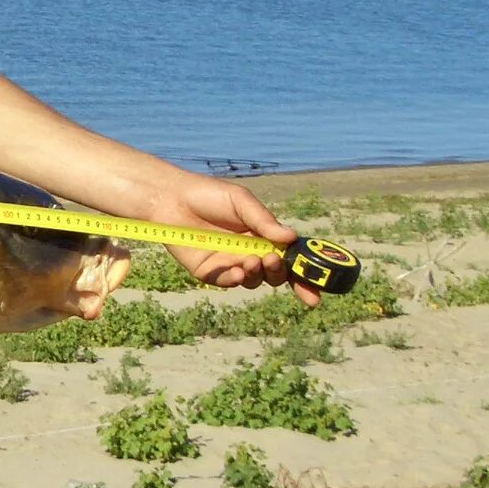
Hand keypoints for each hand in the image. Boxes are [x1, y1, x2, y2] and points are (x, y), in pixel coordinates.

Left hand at [146, 174, 320, 306]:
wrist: (171, 199)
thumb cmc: (209, 196)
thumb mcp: (241, 202)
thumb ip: (264, 221)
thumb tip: (291, 238)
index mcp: (264, 236)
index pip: (290, 258)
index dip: (306, 276)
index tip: (317, 292)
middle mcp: (251, 253)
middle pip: (276, 274)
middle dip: (280, 273)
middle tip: (273, 261)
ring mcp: (230, 264)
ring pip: (254, 280)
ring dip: (259, 275)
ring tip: (252, 260)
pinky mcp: (210, 272)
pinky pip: (228, 282)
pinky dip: (236, 279)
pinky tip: (237, 269)